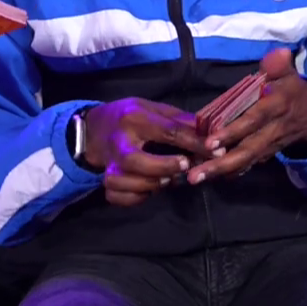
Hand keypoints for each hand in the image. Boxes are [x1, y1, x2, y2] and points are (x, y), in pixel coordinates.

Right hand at [81, 99, 209, 206]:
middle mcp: (119, 142)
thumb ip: (179, 120)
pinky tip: (147, 190)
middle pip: (136, 161)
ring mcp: (108, 164)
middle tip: (185, 166)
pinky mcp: (103, 180)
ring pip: (124, 181)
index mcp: (135, 118)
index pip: (168, 132)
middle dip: (164, 167)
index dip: (194, 143)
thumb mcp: (152, 108)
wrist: (91, 129)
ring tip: (167, 181)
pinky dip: (134, 197)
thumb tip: (208, 131)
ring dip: (149, 185)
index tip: (215, 151)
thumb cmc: (129, 116)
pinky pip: (116, 196)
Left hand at [186, 48, 306, 183]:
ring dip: (220, 171)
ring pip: (245, 160)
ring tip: (195, 178)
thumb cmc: (292, 90)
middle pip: (247, 149)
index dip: (234, 131)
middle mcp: (273, 129)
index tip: (211, 142)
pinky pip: (248, 164)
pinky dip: (230, 171)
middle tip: (195, 174)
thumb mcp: (289, 74)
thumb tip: (278, 54)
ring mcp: (269, 144)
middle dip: (221, 163)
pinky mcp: (266, 153)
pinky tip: (210, 177)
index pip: (254, 119)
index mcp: (277, 106)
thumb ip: (279, 65)